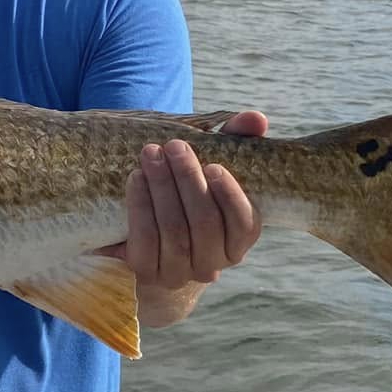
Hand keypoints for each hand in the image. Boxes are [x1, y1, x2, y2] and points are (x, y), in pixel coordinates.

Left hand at [104, 110, 266, 290]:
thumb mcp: (213, 169)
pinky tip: (135, 179)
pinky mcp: (147, 272)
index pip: (245, 224)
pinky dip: (140, 207)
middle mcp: (213, 264)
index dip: (231, 196)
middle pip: (205, 223)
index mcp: (238, 242)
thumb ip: (237, 141)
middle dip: (188, 180)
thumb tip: (256, 119)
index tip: (213, 165)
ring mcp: (179, 272)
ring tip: (151, 154)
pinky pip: (145, 240)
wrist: (153, 241)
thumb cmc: (192, 195)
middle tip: (174, 146)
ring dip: (161, 188)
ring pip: (174, 231)